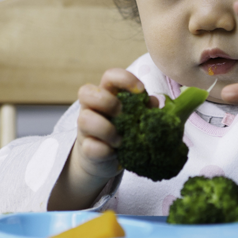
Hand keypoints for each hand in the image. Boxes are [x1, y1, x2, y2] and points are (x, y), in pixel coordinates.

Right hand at [48, 68, 157, 209]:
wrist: (105, 160)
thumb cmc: (123, 131)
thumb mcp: (136, 117)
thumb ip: (145, 107)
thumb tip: (153, 102)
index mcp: (106, 95)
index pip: (109, 76)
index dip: (124, 78)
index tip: (140, 90)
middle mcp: (91, 108)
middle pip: (86, 92)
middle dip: (109, 103)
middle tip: (123, 116)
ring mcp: (85, 129)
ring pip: (84, 119)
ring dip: (107, 130)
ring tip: (121, 140)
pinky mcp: (85, 149)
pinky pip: (91, 147)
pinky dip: (106, 151)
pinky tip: (115, 153)